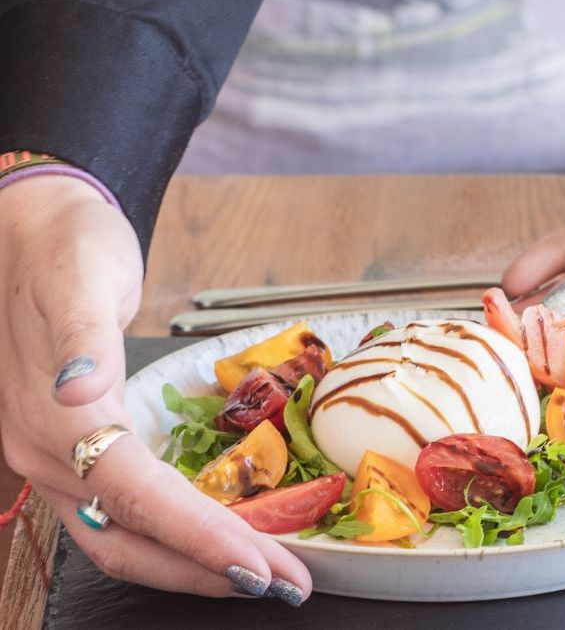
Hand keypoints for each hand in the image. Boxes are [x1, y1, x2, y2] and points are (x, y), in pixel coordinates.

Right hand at [0, 176, 309, 602]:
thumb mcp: (77, 276)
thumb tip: (80, 390)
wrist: (32, 228)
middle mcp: (47, 451)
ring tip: (261, 573)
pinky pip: (123, 513)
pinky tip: (217, 538)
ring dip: (193, 565)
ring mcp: (54, 455)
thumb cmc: (66, 247)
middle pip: (132, 538)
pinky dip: (173, 538)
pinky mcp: (72, 447)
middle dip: (210, 570)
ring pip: (123, 538)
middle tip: (286, 583)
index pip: (138, 497)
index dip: (201, 539)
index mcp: (52, 417)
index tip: (262, 565)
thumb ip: (78, 336)